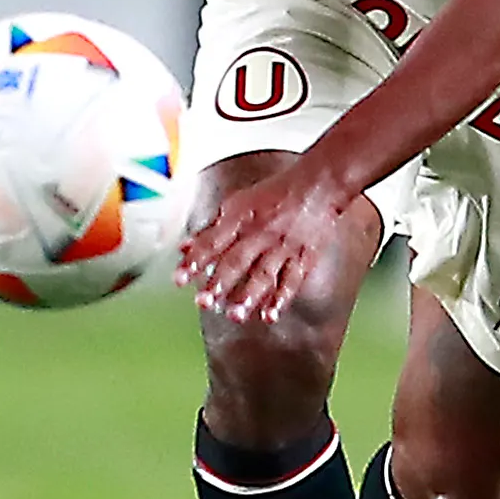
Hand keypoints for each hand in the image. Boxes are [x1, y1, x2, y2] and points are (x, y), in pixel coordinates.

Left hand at [175, 156, 359, 324]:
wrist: (319, 184)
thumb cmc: (276, 193)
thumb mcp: (238, 203)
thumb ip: (213, 228)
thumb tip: (186, 247)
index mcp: (242, 217)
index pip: (213, 241)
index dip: (195, 260)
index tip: (180, 278)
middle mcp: (261, 233)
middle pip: (237, 260)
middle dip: (219, 282)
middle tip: (204, 301)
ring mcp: (283, 247)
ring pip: (263, 274)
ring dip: (248, 295)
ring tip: (233, 315)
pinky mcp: (304, 257)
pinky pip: (291, 281)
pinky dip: (281, 299)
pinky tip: (269, 314)